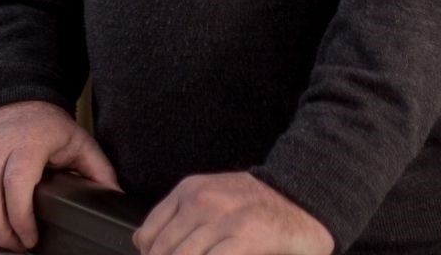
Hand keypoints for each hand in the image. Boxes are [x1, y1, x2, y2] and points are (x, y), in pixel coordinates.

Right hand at [0, 100, 119, 250]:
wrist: (15, 91)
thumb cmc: (45, 120)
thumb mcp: (76, 139)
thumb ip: (97, 168)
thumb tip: (114, 194)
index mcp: (27, 141)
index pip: (16, 187)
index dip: (21, 220)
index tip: (30, 238)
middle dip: (0, 234)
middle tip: (16, 244)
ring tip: (1, 238)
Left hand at [133, 171, 333, 254]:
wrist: (301, 197)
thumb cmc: (254, 204)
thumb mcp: (210, 197)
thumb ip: (175, 216)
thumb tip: (139, 239)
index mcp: (189, 190)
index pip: (148, 235)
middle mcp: (201, 201)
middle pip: (162, 252)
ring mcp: (222, 219)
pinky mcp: (242, 237)